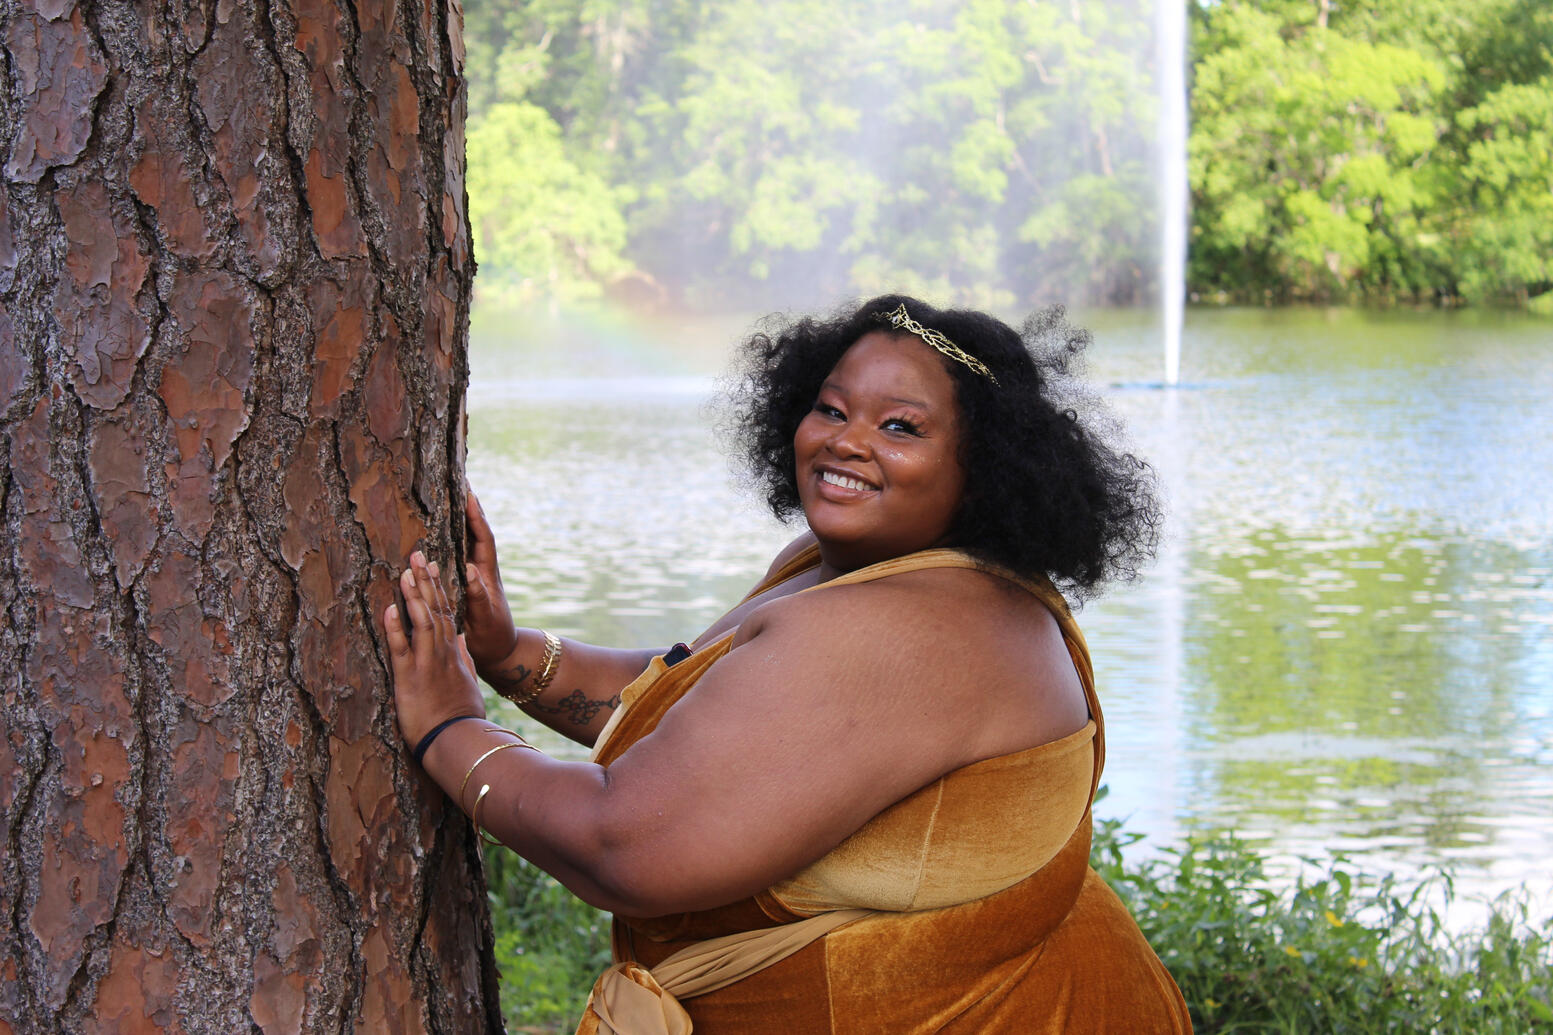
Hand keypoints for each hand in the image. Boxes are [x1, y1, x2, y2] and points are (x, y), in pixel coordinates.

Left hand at [384, 551, 484, 746]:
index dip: (439, 589)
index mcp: (454, 654)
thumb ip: (463, 659)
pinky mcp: (411, 679)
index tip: (433, 567)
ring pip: (421, 622)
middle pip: (435, 610)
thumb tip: (459, 640)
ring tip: (406, 571)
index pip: (446, 614)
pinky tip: (389, 609)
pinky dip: (395, 628)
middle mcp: (442, 654)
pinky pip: (401, 649)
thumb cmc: (464, 718)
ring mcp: (427, 664)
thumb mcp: (467, 684)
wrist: (461, 740)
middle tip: (418, 555)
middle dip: (426, 581)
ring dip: (413, 596)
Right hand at [462, 489, 520, 674]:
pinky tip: (438, 529)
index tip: (469, 492)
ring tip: (448, 494)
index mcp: (487, 574)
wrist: (500, 654)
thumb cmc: (493, 638)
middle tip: (459, 480)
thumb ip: (479, 596)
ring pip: (466, 540)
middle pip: (475, 531)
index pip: (483, 537)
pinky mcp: (466, 583)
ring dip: (458, 518)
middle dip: (468, 507)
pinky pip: (457, 553)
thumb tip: (471, 569)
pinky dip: (450, 538)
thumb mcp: (485, 619)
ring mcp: (474, 575)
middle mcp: (481, 569)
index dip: (476, 516)